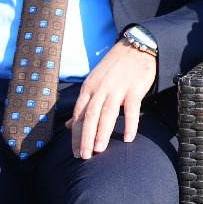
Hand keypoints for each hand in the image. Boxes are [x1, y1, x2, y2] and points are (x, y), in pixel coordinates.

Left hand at [65, 41, 157, 157]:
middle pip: (90, 116)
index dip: (75, 135)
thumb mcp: (93, 83)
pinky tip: (128, 138)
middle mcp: (100, 89)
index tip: (75, 153)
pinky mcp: (134, 88)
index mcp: (88, 89)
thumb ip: (82, 105)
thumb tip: (68, 125)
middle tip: (84, 156)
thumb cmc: (114, 68)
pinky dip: (130, 124)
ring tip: (99, 150)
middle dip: (85, 137)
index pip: (79, 115)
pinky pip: (132, 109)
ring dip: (102, 132)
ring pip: (107, 113)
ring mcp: (117, 88)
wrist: (134, 47)